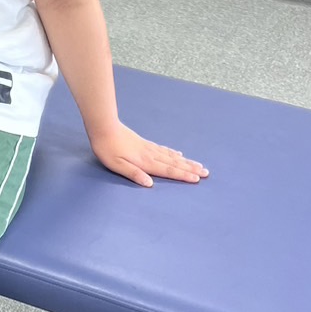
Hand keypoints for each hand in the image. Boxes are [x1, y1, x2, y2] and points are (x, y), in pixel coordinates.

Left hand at [88, 122, 207, 187]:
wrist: (104, 126)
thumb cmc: (107, 148)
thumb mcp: (116, 165)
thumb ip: (133, 174)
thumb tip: (150, 184)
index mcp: (145, 162)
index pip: (167, 170)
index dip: (182, 175)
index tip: (197, 179)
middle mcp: (150, 154)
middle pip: (174, 163)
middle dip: (190, 168)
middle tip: (206, 172)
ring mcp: (148, 147)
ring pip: (171, 156)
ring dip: (186, 161)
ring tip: (198, 164)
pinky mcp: (144, 143)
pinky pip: (163, 149)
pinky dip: (173, 153)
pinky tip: (178, 154)